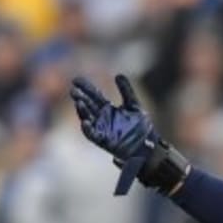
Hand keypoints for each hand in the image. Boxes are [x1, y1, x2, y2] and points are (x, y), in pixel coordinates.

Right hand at [69, 74, 157, 193]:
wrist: (149, 147)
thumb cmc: (141, 128)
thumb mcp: (134, 106)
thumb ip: (126, 92)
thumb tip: (118, 75)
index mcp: (108, 109)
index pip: (93, 95)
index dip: (85, 87)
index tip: (76, 80)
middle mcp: (102, 118)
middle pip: (88, 105)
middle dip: (80, 97)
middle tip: (74, 90)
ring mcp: (102, 129)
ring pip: (87, 118)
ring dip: (82, 110)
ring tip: (78, 102)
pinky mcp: (103, 140)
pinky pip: (92, 134)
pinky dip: (87, 129)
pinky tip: (84, 122)